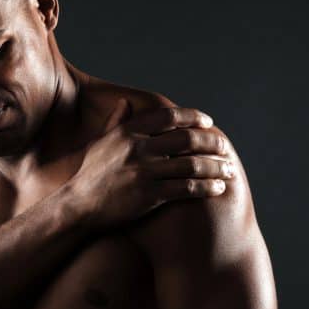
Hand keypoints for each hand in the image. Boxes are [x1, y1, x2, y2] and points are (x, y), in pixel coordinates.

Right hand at [68, 97, 232, 230]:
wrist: (78, 207)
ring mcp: (144, 172)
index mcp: (128, 132)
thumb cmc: (89, 175)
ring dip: (216, 166)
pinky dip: (207, 187)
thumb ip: (114, 121)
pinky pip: (187, 188)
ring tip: (230, 169)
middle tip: (225, 147)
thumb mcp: (99, 143)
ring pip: (192, 164)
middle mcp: (138, 148)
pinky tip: (218, 188)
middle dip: (212, 142)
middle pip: (187, 138)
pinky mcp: (150, 195)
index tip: (208, 122)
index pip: (169, 116)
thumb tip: (125, 101)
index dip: (193, 117)